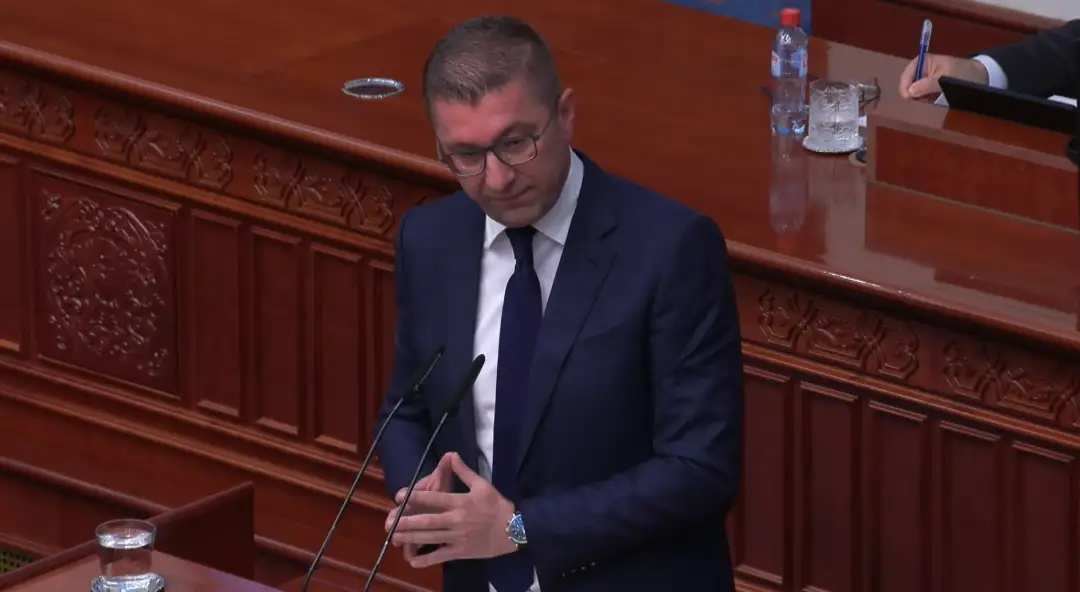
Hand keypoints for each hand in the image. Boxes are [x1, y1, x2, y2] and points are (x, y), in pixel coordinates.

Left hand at [384, 452, 517, 567]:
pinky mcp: (461, 552)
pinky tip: (413, 560)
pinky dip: (426, 559)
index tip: (399, 496)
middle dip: (407, 522)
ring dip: (411, 538)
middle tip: (389, 522)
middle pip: (427, 521)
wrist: (513, 529)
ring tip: (394, 537)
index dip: (415, 497)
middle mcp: (456, 520)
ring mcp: (457, 538)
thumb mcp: (482, 485)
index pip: (434, 499)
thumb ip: (464, 471)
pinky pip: (441, 556)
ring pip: (430, 538)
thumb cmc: (496, 505)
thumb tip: (451, 454)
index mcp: (460, 502)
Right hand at [898, 54, 988, 99]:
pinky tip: (936, 100)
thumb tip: (909, 92)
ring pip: (915, 93)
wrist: (982, 76)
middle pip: (908, 85)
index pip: (906, 75)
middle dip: (914, 93)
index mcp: (923, 62)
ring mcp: (926, 81)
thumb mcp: (945, 78)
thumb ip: (927, 85)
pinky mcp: (932, 89)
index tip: (908, 98)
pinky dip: (928, 100)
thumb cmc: (964, 72)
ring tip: (933, 98)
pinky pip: (923, 97)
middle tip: (924, 99)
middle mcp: (922, 71)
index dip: (905, 86)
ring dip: (922, 98)